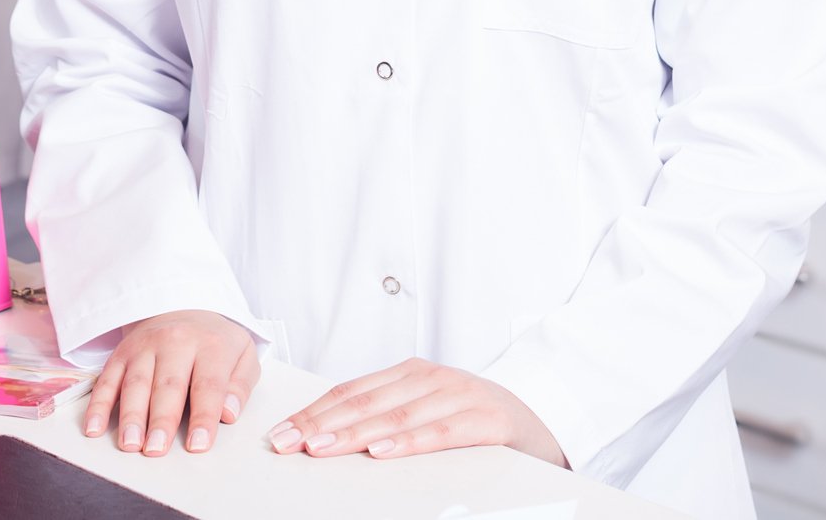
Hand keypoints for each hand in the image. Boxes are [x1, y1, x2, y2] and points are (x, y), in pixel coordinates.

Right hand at [82, 310, 260, 457]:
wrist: (184, 307)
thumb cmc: (215, 342)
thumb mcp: (243, 355)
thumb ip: (240, 385)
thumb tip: (229, 413)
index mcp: (211, 344)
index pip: (208, 384)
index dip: (203, 416)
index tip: (198, 445)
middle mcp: (175, 342)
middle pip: (167, 385)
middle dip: (161, 419)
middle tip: (156, 449)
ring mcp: (144, 347)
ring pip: (135, 383)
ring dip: (131, 415)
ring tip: (130, 444)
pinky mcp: (121, 354)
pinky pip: (106, 380)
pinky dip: (98, 405)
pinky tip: (94, 428)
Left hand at [269, 359, 566, 467]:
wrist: (544, 420)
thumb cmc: (476, 419)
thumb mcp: (426, 410)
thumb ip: (387, 414)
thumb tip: (327, 433)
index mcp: (411, 374)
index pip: (351, 392)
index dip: (314, 411)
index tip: (281, 432)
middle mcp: (431, 378)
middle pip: (365, 403)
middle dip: (321, 423)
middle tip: (287, 442)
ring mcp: (459, 395)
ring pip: (396, 417)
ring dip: (353, 433)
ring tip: (320, 447)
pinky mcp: (486, 419)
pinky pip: (440, 433)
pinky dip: (408, 442)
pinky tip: (381, 453)